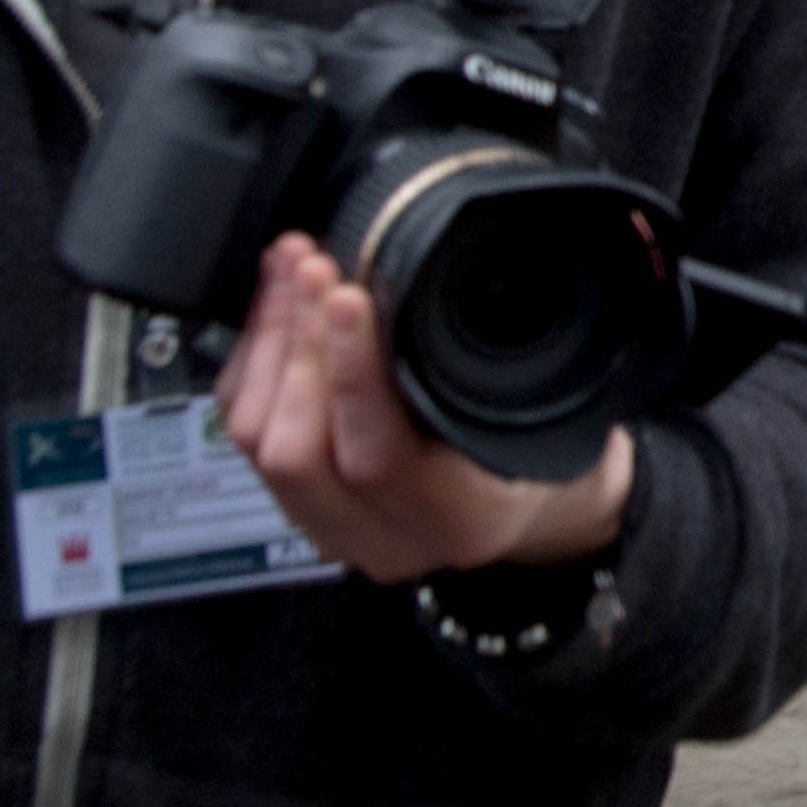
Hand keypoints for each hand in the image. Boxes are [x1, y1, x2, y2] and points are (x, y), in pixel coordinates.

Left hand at [214, 235, 633, 585]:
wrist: (542, 501)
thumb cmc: (554, 450)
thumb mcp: (556, 407)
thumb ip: (489, 368)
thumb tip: (414, 281)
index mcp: (457, 519)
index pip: (376, 459)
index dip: (350, 372)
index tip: (345, 296)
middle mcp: (385, 537)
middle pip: (295, 451)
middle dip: (296, 345)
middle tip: (310, 269)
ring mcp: (336, 526)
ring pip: (258, 441)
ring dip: (270, 343)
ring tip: (291, 269)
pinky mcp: (305, 501)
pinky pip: (250, 431)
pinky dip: (256, 358)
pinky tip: (276, 302)